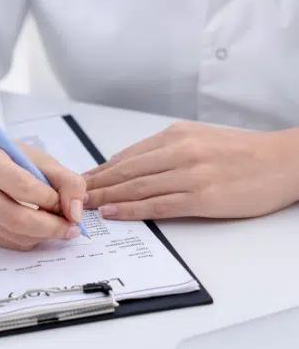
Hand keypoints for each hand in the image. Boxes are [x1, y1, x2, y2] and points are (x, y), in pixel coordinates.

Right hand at [0, 126, 86, 249]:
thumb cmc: (8, 158)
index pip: (23, 187)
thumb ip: (65, 180)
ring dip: (43, 236)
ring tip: (59, 226)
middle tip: (72, 228)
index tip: (68, 204)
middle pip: (17, 219)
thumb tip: (75, 214)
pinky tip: (39, 228)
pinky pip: (9, 243)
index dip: (51, 199)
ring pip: (15, 236)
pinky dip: (31, 239)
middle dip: (51, 227)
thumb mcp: (38, 158)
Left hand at [84, 121, 298, 220]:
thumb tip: (130, 165)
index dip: (100, 170)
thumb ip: (166, 150)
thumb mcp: (199, 139)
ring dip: (106, 197)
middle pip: (125, 170)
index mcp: (176, 135)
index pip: (127, 155)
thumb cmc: (243, 153)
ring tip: (84, 206)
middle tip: (72, 196)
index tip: (80, 180)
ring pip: (136, 187)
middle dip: (95, 185)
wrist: (285, 162)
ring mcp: (190, 174)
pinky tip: (113, 213)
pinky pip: (158, 204)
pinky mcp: (203, 197)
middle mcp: (179, 151)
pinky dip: (131, 209)